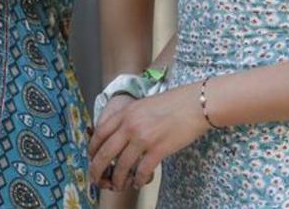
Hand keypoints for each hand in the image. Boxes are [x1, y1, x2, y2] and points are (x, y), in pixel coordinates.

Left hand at [87, 83, 208, 190]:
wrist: (197, 104)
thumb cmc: (173, 103)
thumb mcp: (143, 105)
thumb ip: (129, 118)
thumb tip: (118, 134)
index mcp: (125, 112)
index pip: (99, 133)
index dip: (92, 149)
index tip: (92, 158)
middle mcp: (130, 125)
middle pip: (105, 153)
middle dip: (97, 169)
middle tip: (96, 179)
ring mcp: (144, 138)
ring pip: (121, 166)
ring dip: (118, 179)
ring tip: (119, 185)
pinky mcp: (159, 150)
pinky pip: (142, 171)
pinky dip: (138, 180)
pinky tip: (138, 183)